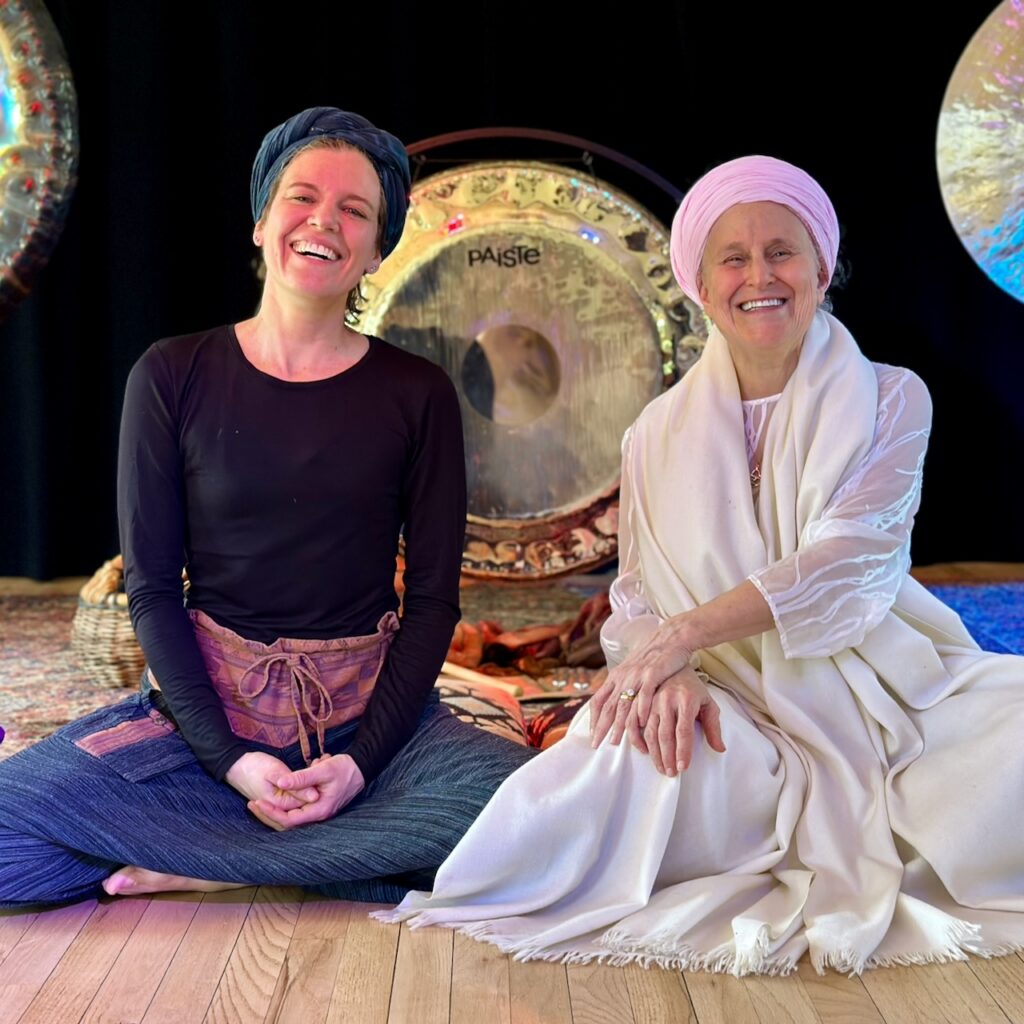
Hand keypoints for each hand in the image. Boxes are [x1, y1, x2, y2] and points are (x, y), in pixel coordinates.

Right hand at [225, 751, 318, 807]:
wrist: (236, 765)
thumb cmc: (253, 766)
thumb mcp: (275, 771)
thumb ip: (295, 784)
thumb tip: (315, 796)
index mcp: (279, 804)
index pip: (305, 804)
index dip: (316, 790)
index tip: (322, 768)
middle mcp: (279, 808)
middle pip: (304, 806)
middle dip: (314, 790)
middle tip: (320, 764)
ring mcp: (278, 804)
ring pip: (300, 802)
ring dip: (309, 788)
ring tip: (316, 764)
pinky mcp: (278, 798)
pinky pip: (294, 798)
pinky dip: (302, 788)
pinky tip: (309, 773)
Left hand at [247, 753, 364, 830]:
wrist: (361, 768)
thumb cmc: (344, 769)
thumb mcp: (322, 770)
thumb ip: (302, 778)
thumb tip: (280, 782)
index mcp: (319, 810)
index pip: (289, 819)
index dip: (271, 812)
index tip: (257, 802)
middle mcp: (318, 815)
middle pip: (287, 822)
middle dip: (269, 813)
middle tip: (251, 803)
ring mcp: (318, 812)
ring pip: (292, 816)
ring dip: (277, 807)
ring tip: (260, 799)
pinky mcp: (318, 805)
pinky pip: (298, 808)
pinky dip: (288, 802)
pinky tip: (282, 790)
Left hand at [589, 616, 695, 749]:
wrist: (670, 637)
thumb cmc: (654, 657)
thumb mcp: (633, 670)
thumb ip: (625, 686)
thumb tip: (619, 704)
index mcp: (616, 676)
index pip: (599, 700)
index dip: (594, 719)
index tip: (593, 734)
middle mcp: (623, 676)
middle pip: (608, 706)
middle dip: (600, 727)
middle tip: (596, 745)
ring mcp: (636, 675)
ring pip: (624, 703)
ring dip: (618, 725)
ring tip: (615, 741)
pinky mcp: (652, 673)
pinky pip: (644, 694)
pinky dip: (641, 709)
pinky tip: (640, 723)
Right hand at [641, 668, 725, 775]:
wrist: (674, 667)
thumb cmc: (694, 690)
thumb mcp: (708, 704)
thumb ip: (714, 726)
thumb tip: (720, 749)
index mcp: (686, 700)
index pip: (684, 730)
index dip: (683, 750)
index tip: (683, 767)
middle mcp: (667, 700)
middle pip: (665, 734)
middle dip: (668, 757)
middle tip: (671, 773)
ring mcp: (652, 701)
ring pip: (650, 732)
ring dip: (654, 753)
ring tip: (662, 768)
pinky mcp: (641, 703)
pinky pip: (635, 724)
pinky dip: (638, 741)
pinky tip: (645, 753)